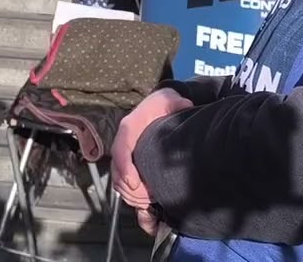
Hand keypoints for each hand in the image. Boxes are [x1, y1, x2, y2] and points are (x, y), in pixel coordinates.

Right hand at [111, 89, 192, 219]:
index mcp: (130, 126)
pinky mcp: (128, 163)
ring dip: (131, 194)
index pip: (121, 147)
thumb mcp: (170, 99)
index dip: (124, 167)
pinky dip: (132, 195)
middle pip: (117, 170)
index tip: (134, 183)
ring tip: (149, 201)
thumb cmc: (164, 104)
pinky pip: (123, 183)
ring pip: (118, 180)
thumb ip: (177, 103)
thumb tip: (185, 106)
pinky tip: (147, 200)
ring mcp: (124, 154)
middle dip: (130, 188)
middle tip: (149, 198)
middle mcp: (123, 141)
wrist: (159, 105)